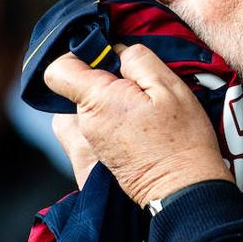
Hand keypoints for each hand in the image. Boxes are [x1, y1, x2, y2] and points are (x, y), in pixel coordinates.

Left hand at [43, 43, 233, 205]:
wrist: (184, 190)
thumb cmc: (182, 139)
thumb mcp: (170, 87)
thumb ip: (138, 60)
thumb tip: (117, 51)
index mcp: (98, 101)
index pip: (58, 69)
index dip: (78, 55)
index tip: (106, 56)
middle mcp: (84, 124)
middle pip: (73, 88)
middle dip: (98, 80)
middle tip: (133, 86)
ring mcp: (87, 145)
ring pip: (80, 109)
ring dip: (100, 102)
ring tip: (133, 108)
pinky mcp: (92, 162)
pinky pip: (85, 131)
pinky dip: (103, 122)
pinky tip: (130, 128)